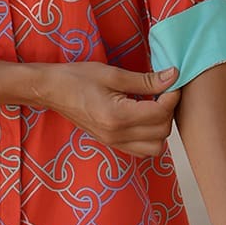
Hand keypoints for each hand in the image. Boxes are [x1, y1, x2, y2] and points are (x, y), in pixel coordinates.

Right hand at [31, 62, 180, 156]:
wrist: (52, 91)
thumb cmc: (77, 78)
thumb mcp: (112, 74)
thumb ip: (145, 80)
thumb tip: (172, 76)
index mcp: (117, 116)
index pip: (160, 113)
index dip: (172, 96)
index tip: (173, 80)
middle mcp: (117, 135)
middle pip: (162, 131)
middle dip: (168, 110)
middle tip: (164, 90)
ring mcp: (114, 143)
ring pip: (156, 147)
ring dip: (161, 126)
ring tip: (154, 105)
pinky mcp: (111, 144)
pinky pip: (142, 150)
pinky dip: (150, 137)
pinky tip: (144, 117)